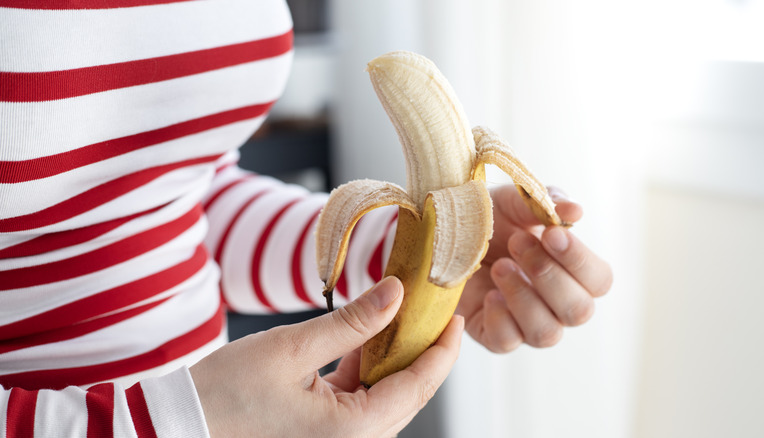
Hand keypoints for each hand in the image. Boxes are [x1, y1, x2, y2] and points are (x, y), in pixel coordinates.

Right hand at [190, 277, 463, 437]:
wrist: (182, 425)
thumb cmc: (225, 395)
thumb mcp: (293, 348)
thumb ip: (352, 322)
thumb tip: (395, 292)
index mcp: (352, 431)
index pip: (418, 386)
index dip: (442, 349)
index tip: (452, 316)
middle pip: (407, 393)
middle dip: (421, 349)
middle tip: (429, 308)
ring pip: (385, 395)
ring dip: (392, 356)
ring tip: (397, 313)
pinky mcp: (323, 431)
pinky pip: (360, 398)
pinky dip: (365, 367)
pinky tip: (365, 335)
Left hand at [457, 185, 611, 352]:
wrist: (444, 233)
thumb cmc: (490, 218)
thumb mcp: (514, 202)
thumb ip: (545, 203)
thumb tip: (575, 210)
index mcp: (574, 273)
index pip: (599, 280)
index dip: (580, 260)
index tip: (551, 234)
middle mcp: (558, 305)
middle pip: (579, 311)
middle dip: (548, 274)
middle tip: (517, 242)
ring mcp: (528, 325)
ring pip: (547, 333)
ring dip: (523, 295)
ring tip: (499, 265)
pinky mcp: (495, 336)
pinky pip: (508, 342)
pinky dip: (499, 317)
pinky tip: (488, 293)